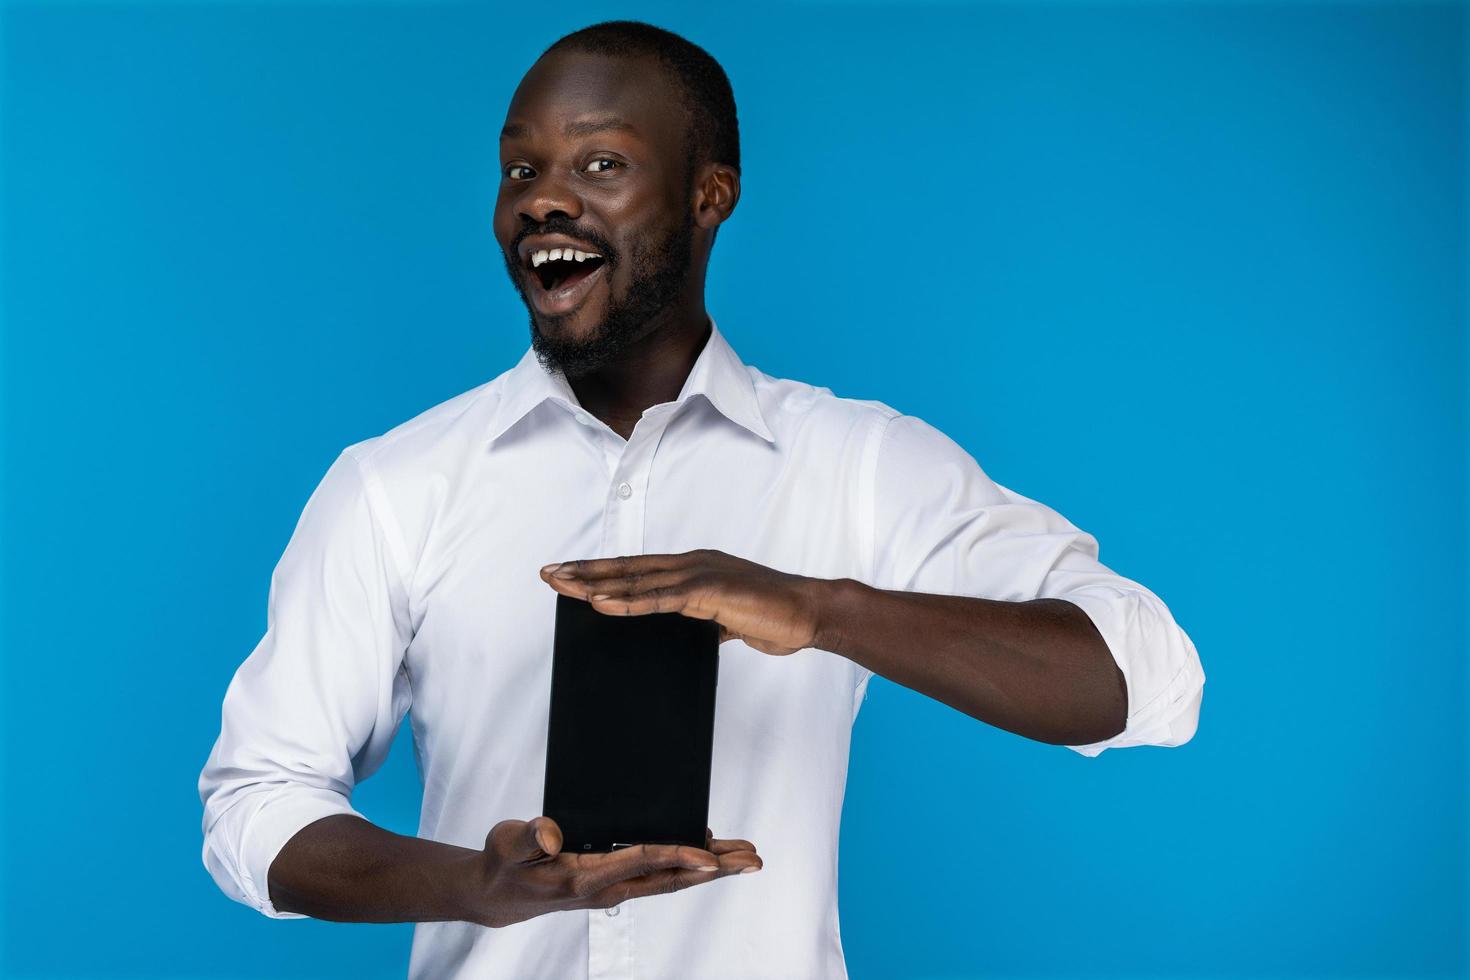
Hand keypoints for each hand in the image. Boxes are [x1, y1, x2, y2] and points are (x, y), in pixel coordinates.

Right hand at [464, 817, 760, 927]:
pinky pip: (661, 875)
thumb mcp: (507, 845)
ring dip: (713, 868)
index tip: (713, 857)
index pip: (641, 863)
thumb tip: (552, 835)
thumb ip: (530, 838)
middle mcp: (608, 888)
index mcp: (584, 878)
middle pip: (673, 879)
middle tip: (755, 861)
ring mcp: (615, 888)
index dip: (678, 856)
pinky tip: (708, 851)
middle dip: (717, 869)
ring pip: (673, 879)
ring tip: (748, 858)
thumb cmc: (504, 865)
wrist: (497, 895)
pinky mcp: (615, 883)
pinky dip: (690, 864)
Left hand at [539, 549, 825, 655]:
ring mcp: (699, 574)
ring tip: (560, 585)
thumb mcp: (729, 618)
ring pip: (635, 580)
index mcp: (695, 568)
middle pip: (627, 567)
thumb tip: (692, 632)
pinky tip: (600, 604)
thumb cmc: (774, 614)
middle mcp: (691, 564)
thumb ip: (705, 619)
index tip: (569, 573)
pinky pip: (659, 598)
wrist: (808, 612)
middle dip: (584, 570)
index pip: (638, 568)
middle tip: (548, 573)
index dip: (601, 570)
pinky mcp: (708, 592)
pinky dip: (627, 602)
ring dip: (594, 583)